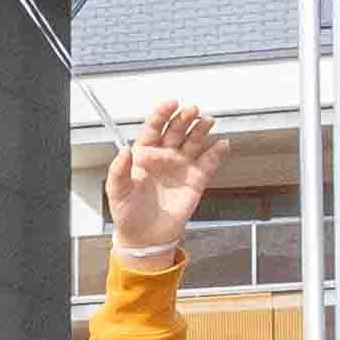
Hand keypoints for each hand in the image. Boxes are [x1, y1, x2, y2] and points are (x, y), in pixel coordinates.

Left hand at [106, 101, 229, 254]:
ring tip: (207, 121)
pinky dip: (217, 152)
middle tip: (191, 110)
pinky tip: (222, 144)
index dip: (161, 114)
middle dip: (184, 118)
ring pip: (193, 141)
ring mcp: (181, 166)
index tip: (169, 103)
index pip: (153, 127)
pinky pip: (209, 162)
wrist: (145, 236)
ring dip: (201, 129)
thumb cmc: (128, 212)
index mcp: (144, 154)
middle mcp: (164, 156)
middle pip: (176, 130)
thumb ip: (119, 169)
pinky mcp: (195, 179)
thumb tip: (123, 149)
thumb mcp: (117, 190)